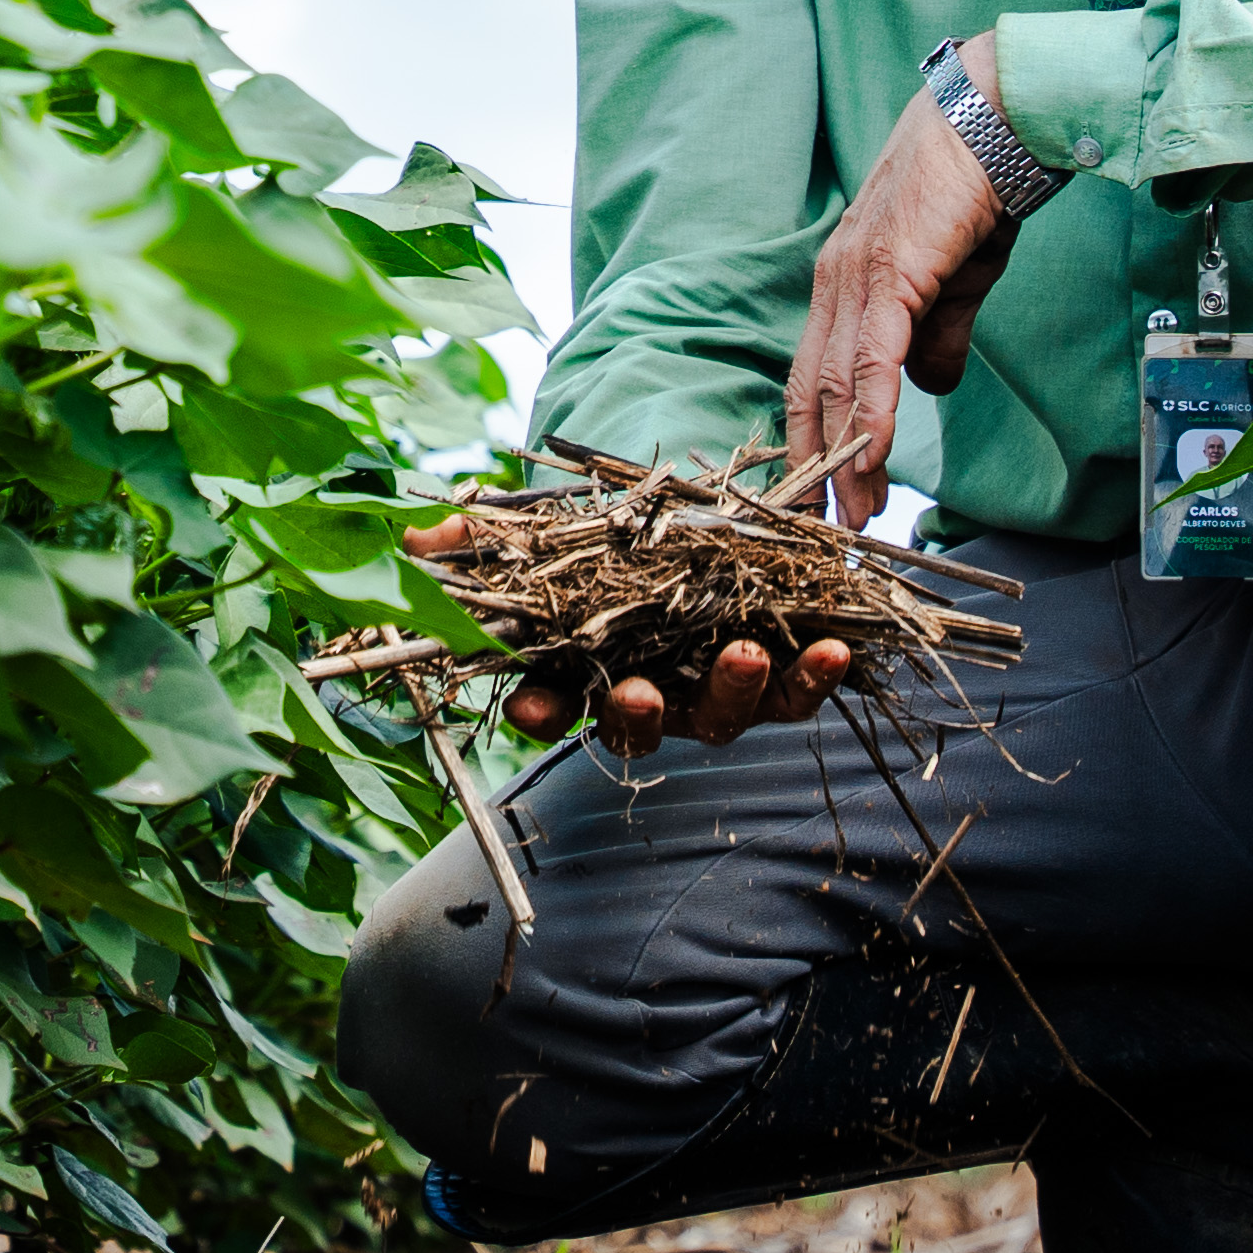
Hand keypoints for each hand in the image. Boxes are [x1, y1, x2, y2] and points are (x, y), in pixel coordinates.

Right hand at [397, 519, 858, 759]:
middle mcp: (646, 692)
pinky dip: (816, 677)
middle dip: (636, 712)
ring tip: (748, 654)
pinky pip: (796, 694)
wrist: (695, 532)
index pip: (550, 700)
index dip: (539, 707)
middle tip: (639, 692)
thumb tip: (414, 540)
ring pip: (719, 714)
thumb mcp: (543, 531)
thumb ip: (483, 538)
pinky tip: (838, 651)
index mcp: (584, 670)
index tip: (531, 705)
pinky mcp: (774, 676)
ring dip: (733, 690)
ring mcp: (709, 690)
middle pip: (636, 721)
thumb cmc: (605, 541)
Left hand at [783, 62, 1021, 529]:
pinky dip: (870, 413)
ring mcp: (859, 273)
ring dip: (843, 456)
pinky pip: (873, 357)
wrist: (998, 116)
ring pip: (838, 382)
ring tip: (851, 515)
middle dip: (817, 465)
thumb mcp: (958, 279)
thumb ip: (938, 335)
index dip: (814, 440)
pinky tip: (872, 457)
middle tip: (826, 529)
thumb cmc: (979, 188)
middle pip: (812, 389)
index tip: (824, 497)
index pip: (814, 376)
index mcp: (845, 282)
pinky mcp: (892, 269)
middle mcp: (836, 280)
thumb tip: (930, 388)